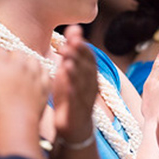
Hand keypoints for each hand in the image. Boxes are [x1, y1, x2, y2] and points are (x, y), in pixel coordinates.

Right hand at [0, 46, 48, 125]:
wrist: (14, 119)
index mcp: (2, 62)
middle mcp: (20, 64)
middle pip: (17, 52)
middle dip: (12, 55)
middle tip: (7, 64)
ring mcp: (34, 74)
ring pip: (34, 59)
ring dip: (28, 61)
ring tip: (23, 68)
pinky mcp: (44, 85)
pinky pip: (46, 73)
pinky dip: (42, 72)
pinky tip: (37, 76)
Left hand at [51, 25, 97, 142]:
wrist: (74, 127)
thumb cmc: (70, 97)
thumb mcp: (69, 74)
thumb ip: (71, 55)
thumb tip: (72, 31)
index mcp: (90, 75)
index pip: (89, 57)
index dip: (82, 44)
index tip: (74, 32)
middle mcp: (91, 85)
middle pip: (87, 67)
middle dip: (79, 54)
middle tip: (70, 42)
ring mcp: (86, 98)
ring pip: (84, 82)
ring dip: (76, 71)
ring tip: (67, 60)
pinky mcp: (78, 111)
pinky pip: (77, 100)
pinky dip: (73, 91)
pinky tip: (67, 83)